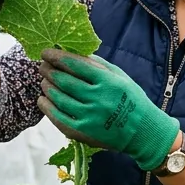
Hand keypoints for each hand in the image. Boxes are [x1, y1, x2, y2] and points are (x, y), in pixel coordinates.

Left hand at [38, 49, 179, 170]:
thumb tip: (72, 53)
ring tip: (44, 81)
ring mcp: (89, 117)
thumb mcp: (120, 77)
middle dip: (49, 71)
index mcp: (107, 82)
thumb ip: (97, 64)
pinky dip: (47, 108)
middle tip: (42, 66)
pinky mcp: (83, 132)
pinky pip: (58, 118)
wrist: (143, 132)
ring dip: (47, 87)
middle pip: (64, 81)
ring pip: (58, 98)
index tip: (46, 52)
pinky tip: (43, 100)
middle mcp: (97, 99)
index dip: (57, 57)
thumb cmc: (131, 99)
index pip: (76, 65)